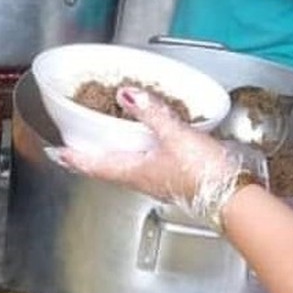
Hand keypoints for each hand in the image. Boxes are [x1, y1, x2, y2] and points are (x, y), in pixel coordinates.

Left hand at [47, 87, 266, 227]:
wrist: (236, 199)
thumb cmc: (205, 174)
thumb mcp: (175, 136)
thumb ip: (152, 113)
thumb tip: (127, 93)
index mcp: (133, 171)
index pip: (94, 165)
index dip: (74, 157)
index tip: (57, 152)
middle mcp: (140, 179)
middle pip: (106, 166)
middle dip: (89, 155)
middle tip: (74, 145)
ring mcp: (157, 180)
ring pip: (124, 165)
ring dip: (110, 153)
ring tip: (102, 140)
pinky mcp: (173, 177)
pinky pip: (144, 163)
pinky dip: (134, 151)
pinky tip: (142, 142)